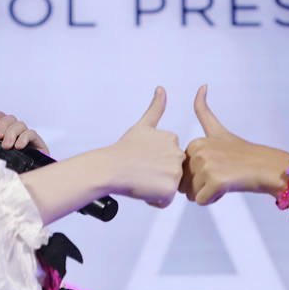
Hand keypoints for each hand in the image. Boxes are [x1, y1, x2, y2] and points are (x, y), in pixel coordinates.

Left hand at [0, 112, 49, 167]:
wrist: (6, 194)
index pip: (1, 121)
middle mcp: (13, 140)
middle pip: (11, 119)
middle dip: (4, 124)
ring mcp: (25, 144)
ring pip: (21, 125)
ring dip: (13, 132)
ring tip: (8, 146)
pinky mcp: (37, 150)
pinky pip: (33, 134)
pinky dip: (25, 137)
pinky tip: (19, 146)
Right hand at [105, 87, 184, 207]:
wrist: (109, 167)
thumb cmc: (123, 150)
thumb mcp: (142, 126)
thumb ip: (156, 108)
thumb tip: (161, 89)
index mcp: (173, 139)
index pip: (169, 160)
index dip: (154, 163)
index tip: (141, 159)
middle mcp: (178, 154)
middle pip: (170, 174)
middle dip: (156, 176)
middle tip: (140, 170)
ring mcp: (175, 172)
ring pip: (168, 187)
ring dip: (155, 188)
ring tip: (141, 179)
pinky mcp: (170, 189)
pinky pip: (165, 200)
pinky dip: (153, 199)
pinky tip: (142, 189)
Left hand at [181, 85, 285, 204]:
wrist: (268, 167)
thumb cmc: (243, 154)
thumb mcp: (219, 131)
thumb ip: (205, 112)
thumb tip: (201, 85)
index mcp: (195, 142)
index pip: (183, 171)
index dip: (199, 173)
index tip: (217, 164)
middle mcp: (198, 151)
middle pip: (185, 184)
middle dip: (200, 185)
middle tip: (223, 175)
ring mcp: (206, 165)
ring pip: (192, 194)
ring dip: (208, 193)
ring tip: (227, 180)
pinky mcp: (215, 180)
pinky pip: (202, 201)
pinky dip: (214, 199)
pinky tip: (228, 188)